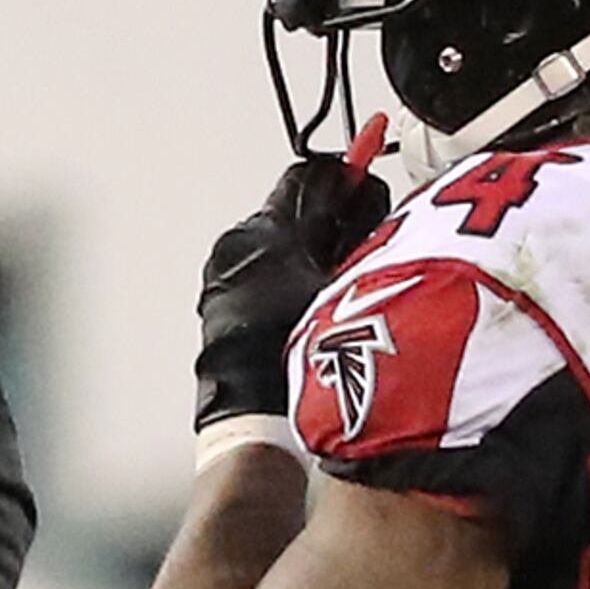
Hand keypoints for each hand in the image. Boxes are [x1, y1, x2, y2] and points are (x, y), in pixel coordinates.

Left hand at [195, 139, 391, 429]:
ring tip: (330, 274)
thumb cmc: (303, 354)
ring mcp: (224, 268)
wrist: (255, 412)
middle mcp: (242, 243)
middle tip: (354, 232)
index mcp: (274, 233)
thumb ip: (364, 234)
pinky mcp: (218, 292)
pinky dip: (283, 268)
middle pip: (293, 203)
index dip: (346, 176)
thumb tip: (371, 199)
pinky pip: (259, 263)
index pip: (313, 176)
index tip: (363, 177)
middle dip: (327, 214)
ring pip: (277, 235)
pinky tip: (302, 296)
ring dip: (304, 242)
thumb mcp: (352, 285)